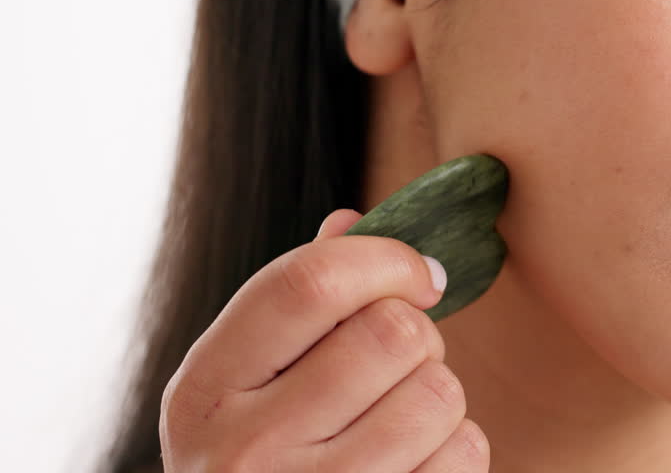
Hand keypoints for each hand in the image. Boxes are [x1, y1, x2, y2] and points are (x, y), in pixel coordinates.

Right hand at [158, 208, 488, 471]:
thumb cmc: (264, 458)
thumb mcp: (247, 384)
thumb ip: (296, 304)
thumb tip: (354, 222)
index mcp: (206, 388)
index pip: (308, 281)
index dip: (384, 259)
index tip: (417, 273)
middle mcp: (245, 450)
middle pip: (390, 333)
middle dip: (416, 333)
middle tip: (399, 359)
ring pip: (438, 390)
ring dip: (438, 393)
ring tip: (401, 414)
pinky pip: (463, 451)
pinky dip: (456, 447)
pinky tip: (414, 461)